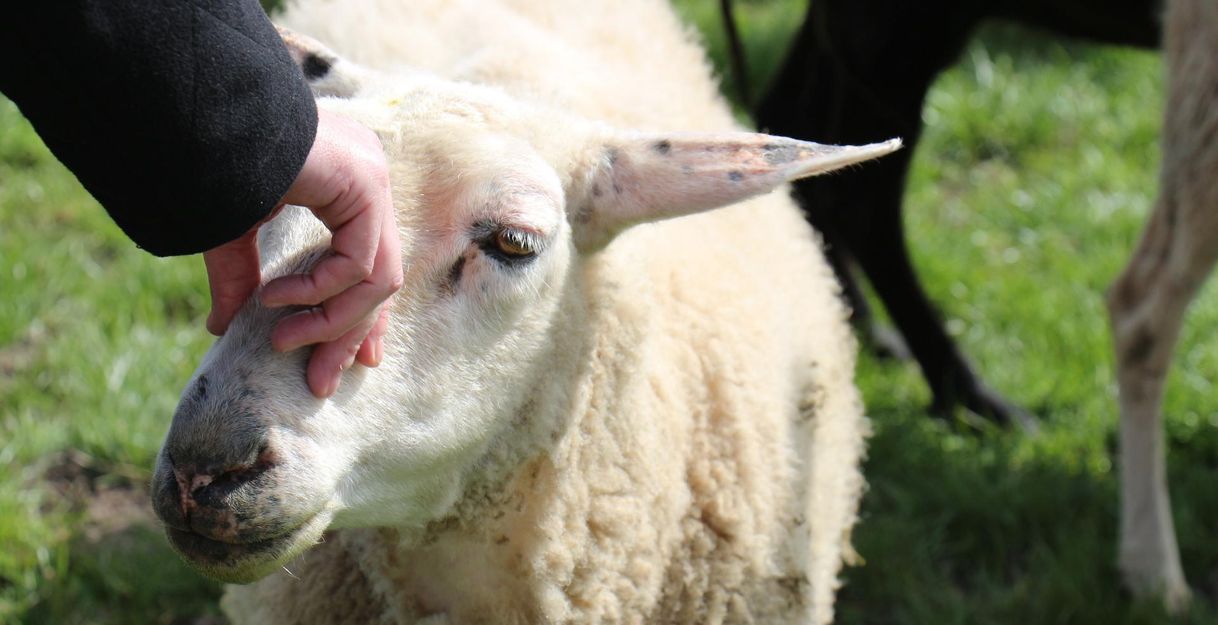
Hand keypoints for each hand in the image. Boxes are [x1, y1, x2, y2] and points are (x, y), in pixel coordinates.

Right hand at [203, 109, 402, 397]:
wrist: (203, 118)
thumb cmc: (213, 161)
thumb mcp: (230, 233)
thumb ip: (241, 279)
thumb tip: (222, 328)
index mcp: (346, 187)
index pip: (371, 265)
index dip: (363, 315)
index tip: (358, 360)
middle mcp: (368, 183)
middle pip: (379, 281)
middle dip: (350, 335)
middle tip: (322, 381)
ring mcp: (372, 180)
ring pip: (377, 280)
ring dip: (331, 321)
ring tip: (282, 339)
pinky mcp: (367, 185)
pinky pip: (357, 262)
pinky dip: (319, 291)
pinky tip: (275, 297)